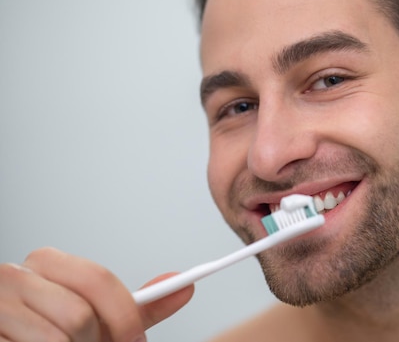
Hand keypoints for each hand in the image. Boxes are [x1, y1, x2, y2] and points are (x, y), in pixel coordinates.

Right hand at [0, 247, 193, 340]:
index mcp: (47, 263)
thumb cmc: (54, 332)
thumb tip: (184, 286)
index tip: (136, 338)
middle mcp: (14, 276)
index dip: (124, 314)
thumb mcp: (98, 318)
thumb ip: (137, 306)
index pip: (98, 278)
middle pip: (80, 314)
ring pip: (57, 338)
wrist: (13, 340)